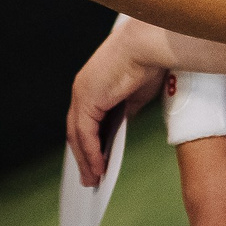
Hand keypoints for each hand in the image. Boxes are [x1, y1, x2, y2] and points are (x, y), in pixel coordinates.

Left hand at [66, 17, 163, 185]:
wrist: (148, 46)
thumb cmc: (148, 62)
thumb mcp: (135, 94)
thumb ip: (125, 110)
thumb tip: (122, 125)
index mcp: (92, 85)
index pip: (84, 120)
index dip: (87, 143)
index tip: (93, 161)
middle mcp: (81, 89)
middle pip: (76, 131)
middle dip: (82, 156)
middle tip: (88, 178)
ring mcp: (82, 94)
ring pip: (78, 135)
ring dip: (85, 160)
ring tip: (93, 180)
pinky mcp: (87, 100)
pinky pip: (86, 134)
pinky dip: (91, 153)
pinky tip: (99, 168)